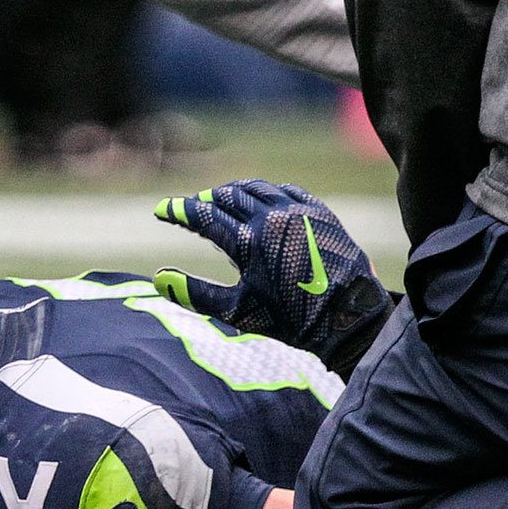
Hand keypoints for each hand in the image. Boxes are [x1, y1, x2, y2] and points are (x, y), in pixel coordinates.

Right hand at [152, 179, 391, 377]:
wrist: (349, 319)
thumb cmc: (291, 321)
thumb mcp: (237, 311)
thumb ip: (194, 293)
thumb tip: (158, 278)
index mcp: (248, 241)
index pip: (204, 216)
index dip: (180, 211)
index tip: (163, 209)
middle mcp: (271, 218)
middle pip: (228, 195)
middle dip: (205, 199)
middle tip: (193, 208)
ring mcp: (298, 211)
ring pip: (256, 188)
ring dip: (234, 191)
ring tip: (221, 199)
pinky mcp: (319, 212)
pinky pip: (286, 191)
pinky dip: (266, 192)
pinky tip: (262, 200)